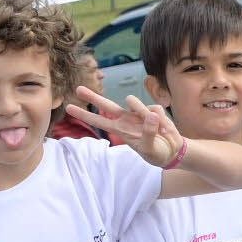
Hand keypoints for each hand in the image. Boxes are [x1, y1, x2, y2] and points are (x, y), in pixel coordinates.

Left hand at [65, 86, 187, 166]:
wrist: (173, 151)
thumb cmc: (156, 153)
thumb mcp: (150, 149)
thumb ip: (149, 133)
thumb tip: (151, 115)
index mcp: (121, 130)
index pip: (99, 121)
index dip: (84, 114)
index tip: (69, 108)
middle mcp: (127, 119)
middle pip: (107, 105)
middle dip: (93, 97)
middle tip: (78, 89)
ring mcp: (139, 114)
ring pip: (133, 102)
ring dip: (141, 111)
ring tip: (155, 128)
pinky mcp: (154, 110)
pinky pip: (155, 110)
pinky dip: (161, 121)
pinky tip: (165, 130)